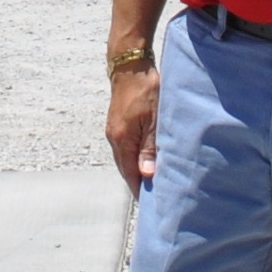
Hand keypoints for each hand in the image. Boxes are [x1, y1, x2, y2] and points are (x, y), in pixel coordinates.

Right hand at [106, 62, 159, 187]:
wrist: (130, 66)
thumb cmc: (145, 90)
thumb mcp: (153, 119)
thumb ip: (150, 147)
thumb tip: (147, 174)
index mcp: (122, 141)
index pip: (131, 174)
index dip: (141, 190)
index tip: (153, 204)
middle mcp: (114, 139)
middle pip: (126, 170)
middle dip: (139, 184)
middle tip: (156, 198)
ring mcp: (114, 132)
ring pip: (126, 160)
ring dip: (137, 171)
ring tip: (153, 183)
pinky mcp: (118, 125)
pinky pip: (126, 149)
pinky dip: (135, 159)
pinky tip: (146, 161)